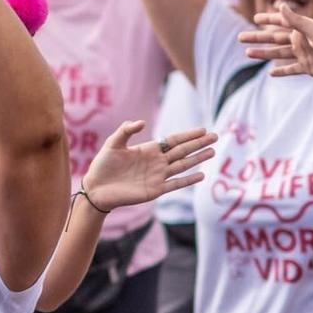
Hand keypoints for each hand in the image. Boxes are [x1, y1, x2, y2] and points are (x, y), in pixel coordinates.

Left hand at [81, 122, 217, 211]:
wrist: (96, 188)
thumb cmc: (103, 165)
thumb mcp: (113, 143)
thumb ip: (126, 130)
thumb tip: (143, 122)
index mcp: (149, 150)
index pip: (173, 141)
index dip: (188, 135)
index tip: (203, 130)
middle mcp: (157, 162)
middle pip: (183, 151)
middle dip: (199, 144)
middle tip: (216, 136)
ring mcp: (158, 176)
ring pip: (183, 166)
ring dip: (198, 159)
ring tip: (213, 152)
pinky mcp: (155, 190)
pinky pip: (175, 184)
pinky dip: (188, 180)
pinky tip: (201, 175)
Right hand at [239, 3, 312, 85]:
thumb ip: (296, 20)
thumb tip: (280, 4)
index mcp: (304, 27)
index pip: (281, 21)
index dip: (268, 19)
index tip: (254, 19)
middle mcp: (303, 39)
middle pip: (275, 38)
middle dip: (258, 38)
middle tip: (240, 38)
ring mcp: (305, 54)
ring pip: (279, 53)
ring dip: (264, 54)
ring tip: (248, 54)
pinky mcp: (309, 68)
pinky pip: (291, 69)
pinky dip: (282, 71)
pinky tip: (271, 73)